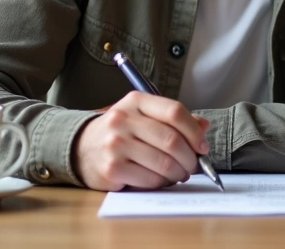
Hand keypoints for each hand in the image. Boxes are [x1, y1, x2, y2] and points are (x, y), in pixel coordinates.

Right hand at [73, 91, 209, 190]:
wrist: (81, 147)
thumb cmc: (121, 131)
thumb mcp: (143, 115)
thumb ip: (173, 119)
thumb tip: (203, 127)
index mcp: (136, 101)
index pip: (174, 111)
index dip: (194, 131)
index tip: (202, 146)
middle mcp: (123, 119)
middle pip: (172, 140)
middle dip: (190, 158)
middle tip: (194, 166)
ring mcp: (115, 144)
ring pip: (164, 163)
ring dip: (179, 173)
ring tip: (180, 174)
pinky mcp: (112, 168)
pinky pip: (150, 179)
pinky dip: (162, 182)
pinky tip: (161, 180)